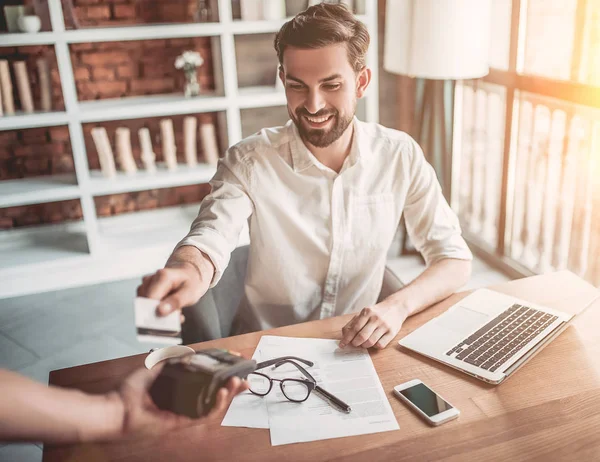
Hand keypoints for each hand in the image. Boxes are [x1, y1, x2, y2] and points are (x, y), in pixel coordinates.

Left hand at [112, 365, 248, 439]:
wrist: (116, 408)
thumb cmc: (129, 391)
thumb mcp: (153, 366)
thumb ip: (170, 357)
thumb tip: (188, 351)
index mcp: (180, 390)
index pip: (207, 383)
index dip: (223, 375)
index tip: (235, 365)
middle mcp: (185, 402)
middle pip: (216, 395)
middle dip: (234, 387)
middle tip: (246, 378)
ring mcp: (184, 413)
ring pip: (215, 406)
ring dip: (229, 395)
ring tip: (238, 383)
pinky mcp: (182, 421)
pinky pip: (204, 414)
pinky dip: (216, 404)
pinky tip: (223, 393)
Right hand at [136, 262, 208, 315]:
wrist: (189, 274)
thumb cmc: (190, 283)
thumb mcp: (191, 293)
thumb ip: (176, 302)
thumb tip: (160, 312)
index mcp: (163, 276)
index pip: (151, 298)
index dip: (153, 313)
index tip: (163, 325)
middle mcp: (151, 279)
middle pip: (144, 303)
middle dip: (157, 316)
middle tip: (174, 321)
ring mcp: (146, 285)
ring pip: (143, 306)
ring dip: (158, 314)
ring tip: (176, 314)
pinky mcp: (144, 291)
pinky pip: (145, 305)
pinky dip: (157, 311)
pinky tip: (171, 312)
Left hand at [339, 301, 407, 348]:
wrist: (396, 307)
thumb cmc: (377, 312)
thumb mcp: (365, 312)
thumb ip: (354, 322)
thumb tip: (345, 335)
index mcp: (367, 312)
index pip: (354, 328)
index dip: (347, 338)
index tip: (342, 344)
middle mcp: (376, 318)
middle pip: (362, 336)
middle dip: (355, 343)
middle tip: (354, 344)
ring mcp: (385, 325)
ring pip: (371, 342)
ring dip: (364, 346)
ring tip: (363, 344)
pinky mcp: (392, 332)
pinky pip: (380, 345)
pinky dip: (375, 346)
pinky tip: (374, 342)